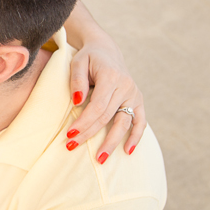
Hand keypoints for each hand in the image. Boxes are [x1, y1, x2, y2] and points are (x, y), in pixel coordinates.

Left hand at [67, 41, 145, 161]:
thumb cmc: (88, 58)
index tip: (69, 135)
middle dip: (89, 133)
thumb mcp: (78, 62)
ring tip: (100, 158)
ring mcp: (134, 94)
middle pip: (107, 116)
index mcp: (111, 76)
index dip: (84, 122)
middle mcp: (126, 86)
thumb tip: (77, 101)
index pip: (97, 106)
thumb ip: (77, 80)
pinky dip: (136, 136)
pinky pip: (140, 121)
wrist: (106, 51)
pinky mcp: (138, 101)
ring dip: (112, 142)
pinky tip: (127, 151)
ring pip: (124, 122)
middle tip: (71, 146)